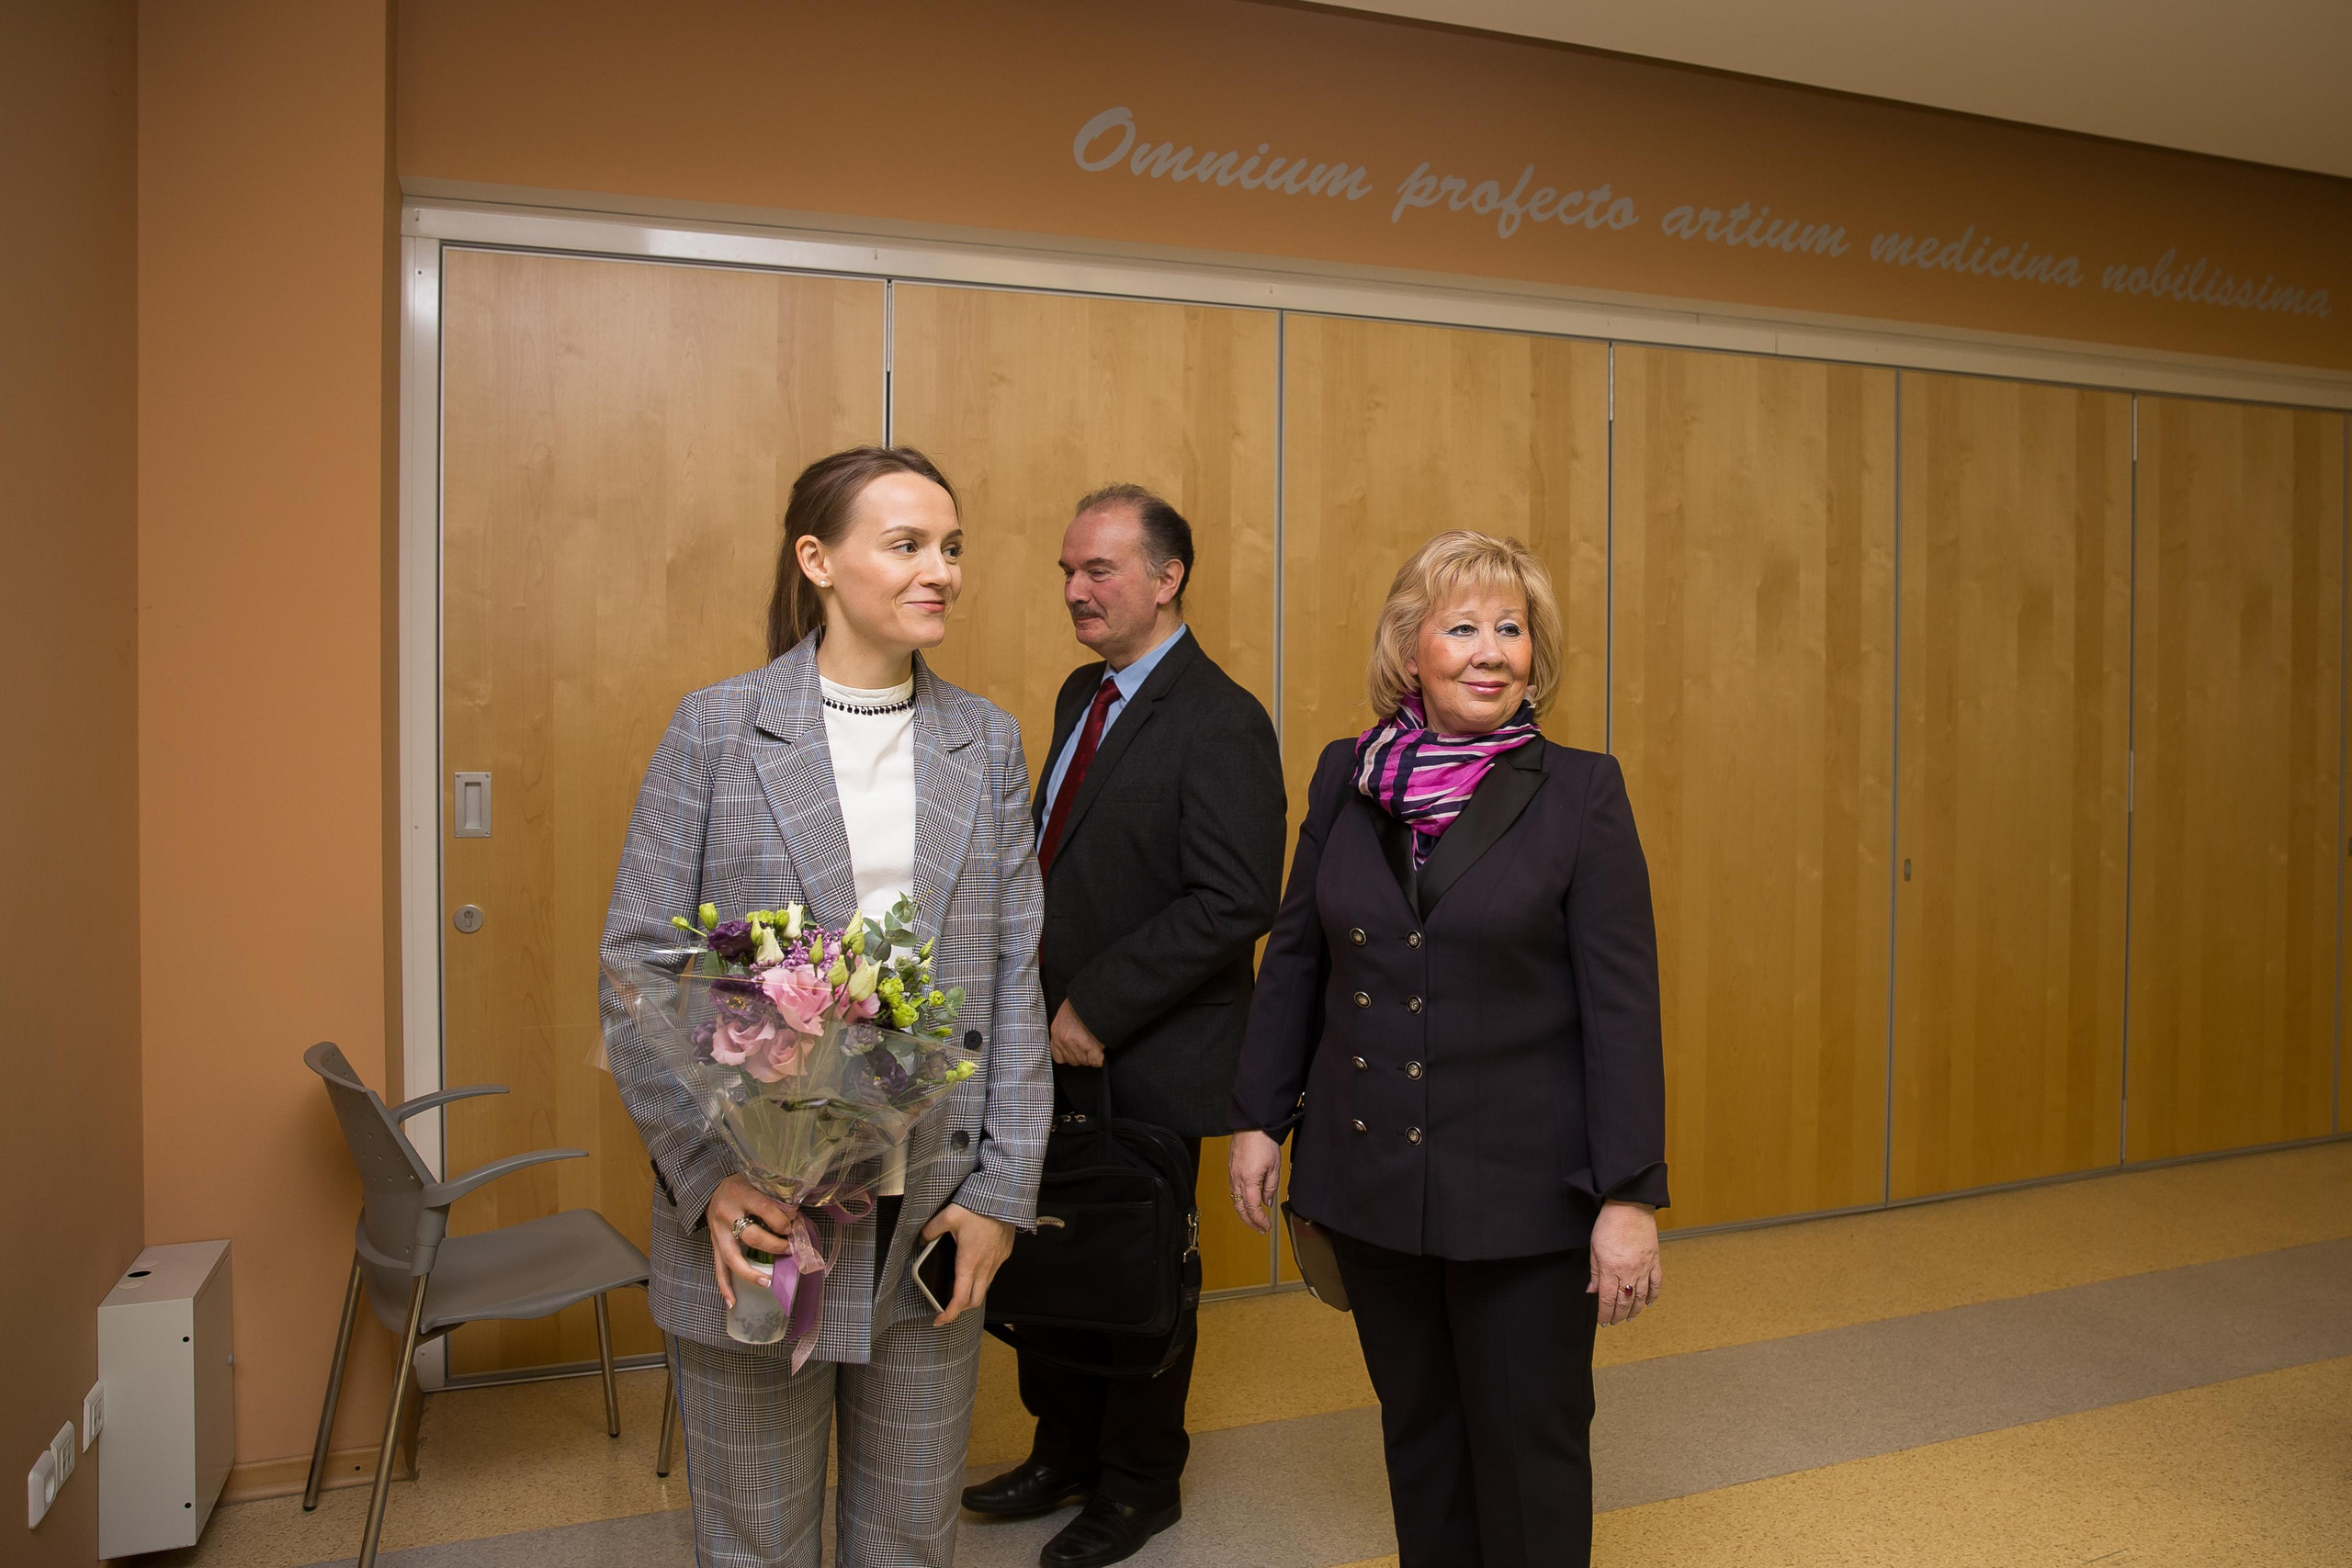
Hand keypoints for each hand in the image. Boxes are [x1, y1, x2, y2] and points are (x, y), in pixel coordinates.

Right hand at [705, 1173, 798, 1310]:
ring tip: (766, 1282)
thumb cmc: (740, 1185)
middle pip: (751, 1236)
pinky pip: (718, 1268)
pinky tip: (733, 1302)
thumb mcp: (757, 1182)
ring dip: (750, 1273)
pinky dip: (725, 1286)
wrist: (711, 1187)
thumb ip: (774, 1198)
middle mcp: (727, 1214)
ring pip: (733, 1257)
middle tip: (788, 1249)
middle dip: (774, 1245)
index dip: (782, 1220)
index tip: (793, 1225)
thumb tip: (796, 1218)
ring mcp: (718, 1232)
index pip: (765, 1209)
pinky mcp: (714, 1245)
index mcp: (741, 1194)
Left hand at [919, 1203, 1014, 1326]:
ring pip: (984, 1288)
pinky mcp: (1003, 1254)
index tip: (939, 1319)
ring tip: (958, 1287)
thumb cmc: (979, 1207)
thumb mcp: (948, 1216)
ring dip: (971, 1294)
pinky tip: (973, 1268)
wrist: (1006, 1197)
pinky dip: (981, 1279)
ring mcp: (996, 1261)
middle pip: (974, 1301)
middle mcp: (985, 1266)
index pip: (960, 1299)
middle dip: (960, 1309)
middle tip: (947, 1306)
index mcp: (969, 1262)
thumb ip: (931, 1230)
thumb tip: (922, 1239)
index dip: (949, 1314)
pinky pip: (992, 1274)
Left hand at [1049, 1000, 1106, 1066]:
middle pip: (1073, 1060)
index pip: (1059, 1056)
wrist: (1094, 998)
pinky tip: (1101, 1049)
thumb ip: (1065, 1030)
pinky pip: (1096, 1061)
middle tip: (1090, 1045)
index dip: (1070, 1055)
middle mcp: (1063, 1040)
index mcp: (1056, 1031)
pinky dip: (1100, 1058)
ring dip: (1092, 1056)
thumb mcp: (1066, 1015)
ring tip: (1096, 1043)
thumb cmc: (1081, 1004)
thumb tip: (1072, 1041)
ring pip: (1085, 1061)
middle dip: (1082, 1055)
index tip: (1078, 1050)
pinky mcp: (1090, 1046)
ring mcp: (1075, 1044)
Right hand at [1228, 1129, 1282, 1233]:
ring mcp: (1232, 1174)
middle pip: (1240, 1208)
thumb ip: (1271, 1188)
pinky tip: (1247, 1203)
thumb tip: (1267, 1202)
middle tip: (1260, 1229)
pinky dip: (1240, 1201)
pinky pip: (1233, 1191)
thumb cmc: (1263, 1142)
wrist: (1252, 1125)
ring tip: (1255, 1220)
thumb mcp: (1274, 1167)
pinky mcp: (1231, 1169)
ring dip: (1244, 1213)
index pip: (1251, 1208)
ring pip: (1235, 1201)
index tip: (1266, 1226)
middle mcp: (1236, 1179)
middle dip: (1250, 1221)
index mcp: (1248, 1180)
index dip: (1259, 1220)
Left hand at [1587, 1199, 1661, 1326]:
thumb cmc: (1609, 1223)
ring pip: (1641, 1297)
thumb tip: (1593, 1291)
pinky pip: (1656, 1284)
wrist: (1630, 1206)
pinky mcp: (1655, 1261)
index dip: (1605, 1314)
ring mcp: (1644, 1268)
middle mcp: (1629, 1272)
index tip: (1603, 1321)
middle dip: (1617, 1315)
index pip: (1607, 1300)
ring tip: (1628, 1318)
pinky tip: (1649, 1303)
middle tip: (1613, 1321)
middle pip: (1624, 1302)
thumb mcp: (1594, 1248)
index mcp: (1611, 1269)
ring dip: (1635, 1311)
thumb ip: (1595, 1272)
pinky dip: (1653, 1296)